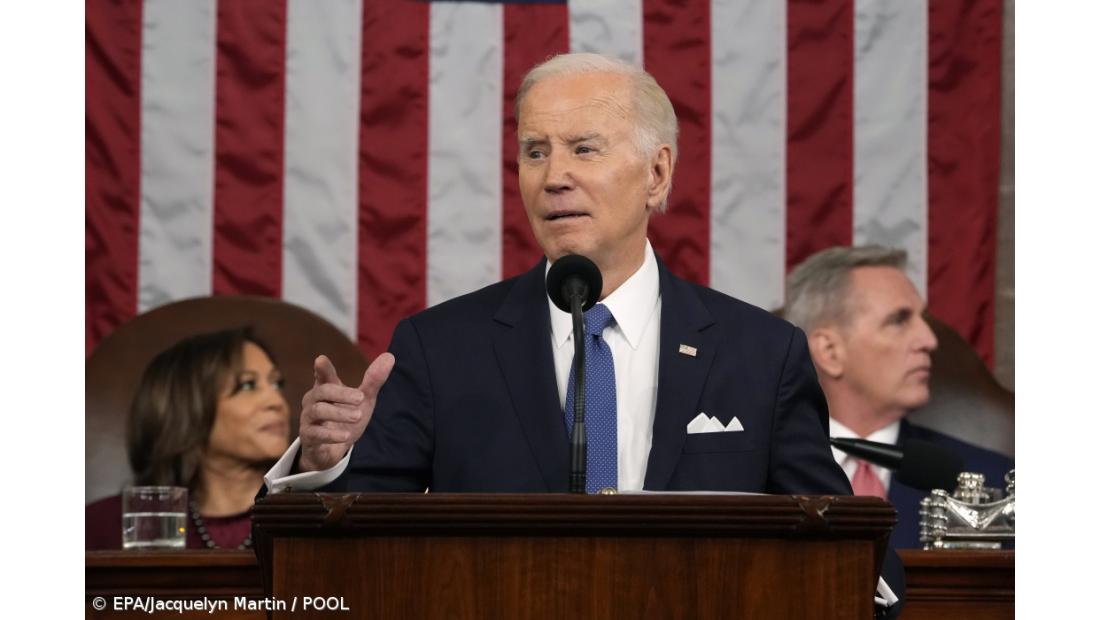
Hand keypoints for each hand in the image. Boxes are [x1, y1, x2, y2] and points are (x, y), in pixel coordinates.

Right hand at [298, 353, 394, 471]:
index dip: (322, 369)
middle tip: (361, 397)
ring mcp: (308, 419)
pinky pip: (316, 433)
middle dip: (341, 393)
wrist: (331, 450)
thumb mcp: (362, 400)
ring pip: (318, 411)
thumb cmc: (345, 419)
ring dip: (339, 413)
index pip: (323, 376)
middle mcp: (313, 401)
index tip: (321, 360)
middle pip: (322, 391)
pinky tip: (346, 436)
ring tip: (358, 416)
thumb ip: (373, 381)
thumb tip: (390, 356)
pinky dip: (331, 435)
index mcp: (326, 389)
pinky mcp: (308, 437)